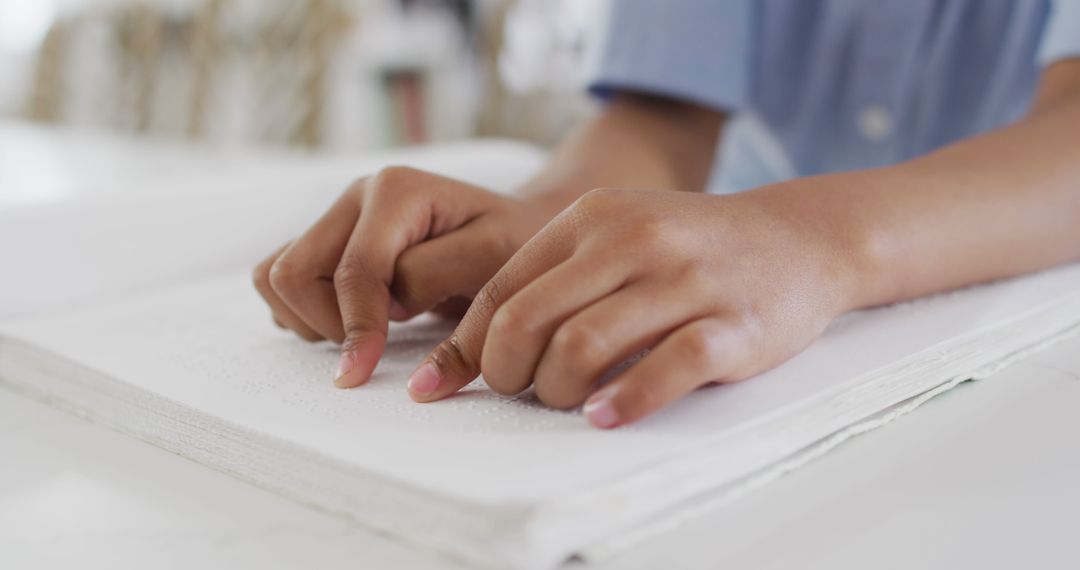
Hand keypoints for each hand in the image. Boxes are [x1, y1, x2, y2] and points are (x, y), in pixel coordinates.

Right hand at [252, 166, 553, 387]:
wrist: (513, 233)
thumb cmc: (509, 246)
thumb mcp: (494, 257)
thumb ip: (435, 275)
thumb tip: (386, 304)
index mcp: (395, 190)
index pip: (352, 271)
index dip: (357, 329)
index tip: (361, 374)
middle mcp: (356, 195)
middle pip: (293, 273)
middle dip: (327, 323)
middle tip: (375, 346)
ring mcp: (336, 217)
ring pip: (275, 277)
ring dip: (310, 318)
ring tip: (366, 331)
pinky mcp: (325, 241)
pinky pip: (278, 283)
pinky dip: (302, 313)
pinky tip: (352, 323)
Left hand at [405, 186, 861, 427]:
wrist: (798, 237)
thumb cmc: (690, 248)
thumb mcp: (616, 235)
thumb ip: (552, 279)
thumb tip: (473, 350)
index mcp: (592, 217)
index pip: (501, 290)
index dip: (468, 347)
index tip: (448, 384)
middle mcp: (633, 240)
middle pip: (529, 322)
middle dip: (507, 375)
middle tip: (522, 393)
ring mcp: (685, 280)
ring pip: (583, 348)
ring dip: (559, 393)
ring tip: (572, 403)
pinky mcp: (733, 324)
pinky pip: (666, 369)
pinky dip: (625, 403)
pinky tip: (607, 418)